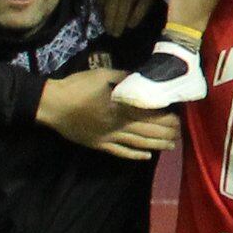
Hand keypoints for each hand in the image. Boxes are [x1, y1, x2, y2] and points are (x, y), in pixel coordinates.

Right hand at [39, 65, 172, 160]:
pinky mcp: (99, 145)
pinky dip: (135, 156)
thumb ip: (124, 77)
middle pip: (147, 131)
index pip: (149, 114)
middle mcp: (117, 125)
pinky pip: (120, 153)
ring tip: (171, 145)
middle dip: (166, 132)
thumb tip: (142, 79)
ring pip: (138, 144)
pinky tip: (147, 157)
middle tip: (180, 133)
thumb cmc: (76, 87)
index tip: (178, 117)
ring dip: (157, 145)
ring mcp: (108, 137)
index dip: (165, 117)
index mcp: (120, 107)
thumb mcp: (102, 75)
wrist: (52, 104)